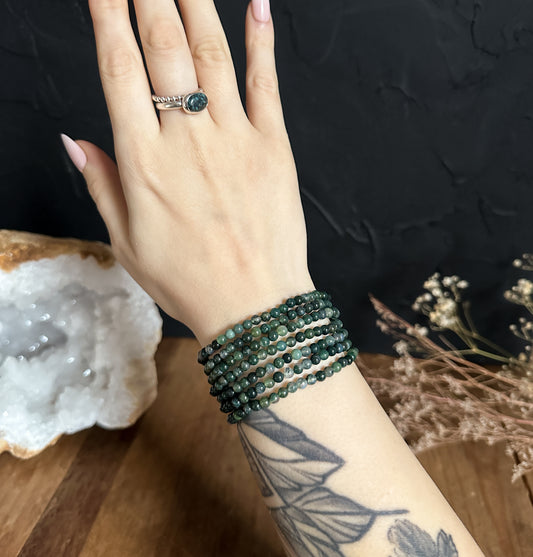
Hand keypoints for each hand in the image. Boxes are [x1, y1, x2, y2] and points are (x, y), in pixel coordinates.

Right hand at [65, 0, 314, 344]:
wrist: (254, 306)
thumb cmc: (189, 281)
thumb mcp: (128, 244)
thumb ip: (102, 186)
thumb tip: (74, 141)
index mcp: (144, 164)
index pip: (119, 71)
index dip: (107, 19)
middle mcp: (187, 141)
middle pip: (163, 48)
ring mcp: (235, 140)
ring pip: (212, 54)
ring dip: (194, 3)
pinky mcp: (273, 148)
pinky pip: (266, 84)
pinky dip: (261, 41)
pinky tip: (256, 6)